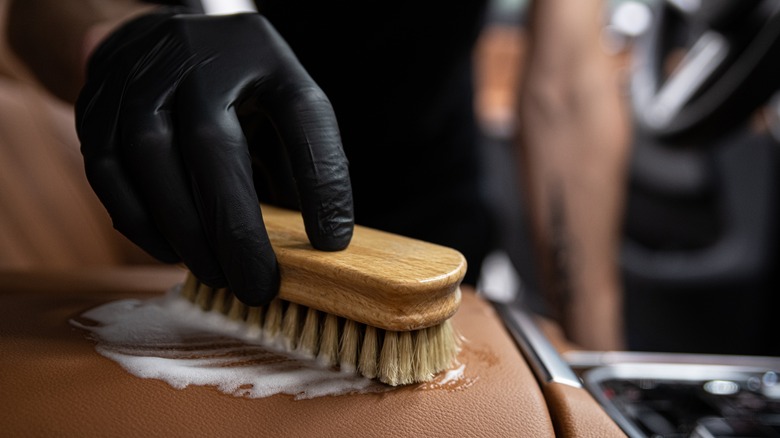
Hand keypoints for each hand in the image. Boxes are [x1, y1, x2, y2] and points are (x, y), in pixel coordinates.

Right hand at [75, 8, 353, 305]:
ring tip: (219, 277)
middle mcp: (193, 58)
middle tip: (257, 286)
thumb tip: (320, 240)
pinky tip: (172, 252)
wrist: (159, 40)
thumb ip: (303, 159)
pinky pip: (108, 174)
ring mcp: (136, 80)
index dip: (321, 179)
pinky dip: (141, 223)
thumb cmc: (238, 84)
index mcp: (259, 53)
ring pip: (150, 161)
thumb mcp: (285, 100)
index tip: (331, 242)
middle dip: (234, 229)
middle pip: (212, 146)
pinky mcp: (95, 109)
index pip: (301, 114)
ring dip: (186, 234)